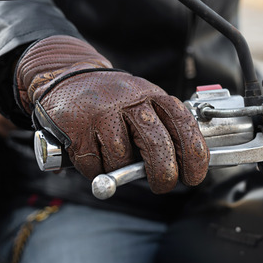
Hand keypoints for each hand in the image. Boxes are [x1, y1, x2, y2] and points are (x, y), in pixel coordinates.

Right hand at [15, 35, 208, 193]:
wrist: (68, 77)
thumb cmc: (113, 99)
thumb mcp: (144, 101)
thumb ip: (163, 127)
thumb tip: (183, 168)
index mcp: (153, 95)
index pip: (183, 125)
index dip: (193, 155)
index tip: (194, 177)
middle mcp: (131, 101)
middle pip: (156, 144)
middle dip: (163, 173)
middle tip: (162, 185)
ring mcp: (103, 113)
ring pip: (122, 158)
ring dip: (121, 169)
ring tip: (116, 160)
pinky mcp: (78, 127)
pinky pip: (94, 164)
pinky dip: (96, 170)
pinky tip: (95, 155)